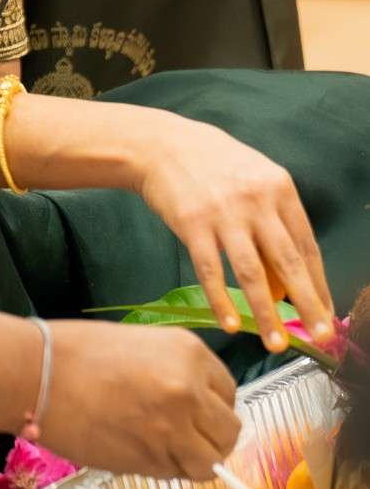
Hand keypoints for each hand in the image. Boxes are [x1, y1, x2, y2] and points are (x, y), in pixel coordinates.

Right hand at [42, 321, 239, 480]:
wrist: (37, 374)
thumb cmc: (76, 353)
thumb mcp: (141, 346)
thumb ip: (175, 372)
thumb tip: (194, 402)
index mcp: (189, 353)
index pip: (229, 393)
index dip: (213, 407)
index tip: (197, 412)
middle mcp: (190, 391)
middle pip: (228, 432)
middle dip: (210, 438)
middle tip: (185, 437)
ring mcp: (172, 429)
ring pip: (209, 463)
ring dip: (193, 461)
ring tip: (165, 450)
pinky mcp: (150, 461)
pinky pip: (175, 475)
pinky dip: (166, 471)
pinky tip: (140, 452)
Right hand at [131, 113, 333, 351]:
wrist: (162, 144)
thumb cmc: (213, 165)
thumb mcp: (253, 180)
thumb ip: (272, 224)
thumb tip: (284, 284)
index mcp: (279, 188)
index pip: (307, 246)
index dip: (319, 284)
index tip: (326, 314)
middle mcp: (256, 200)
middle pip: (288, 262)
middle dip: (308, 304)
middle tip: (320, 336)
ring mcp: (223, 213)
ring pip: (252, 273)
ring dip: (266, 314)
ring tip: (276, 344)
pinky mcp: (192, 224)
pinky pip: (211, 271)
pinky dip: (222, 300)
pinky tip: (230, 324)